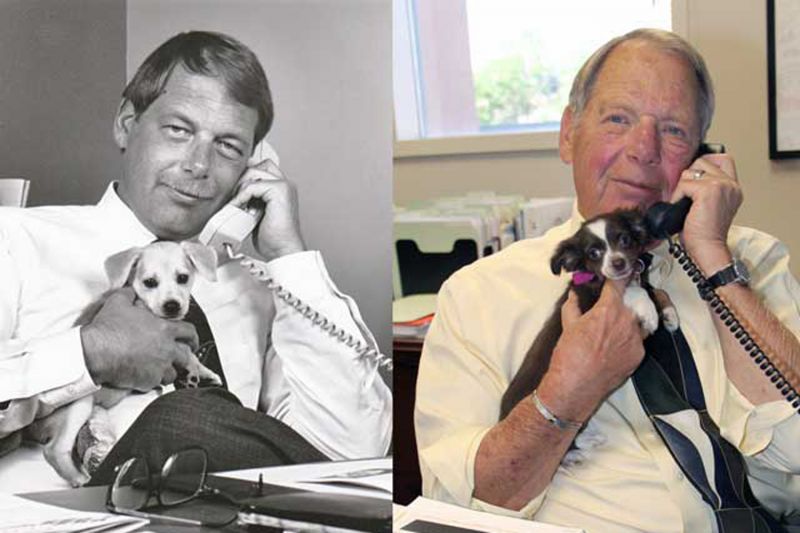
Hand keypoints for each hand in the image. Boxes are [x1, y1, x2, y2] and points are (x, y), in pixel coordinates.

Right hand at [80, 288, 199, 390]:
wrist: (95, 351)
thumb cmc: (108, 327)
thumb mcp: (119, 302)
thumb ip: (130, 295)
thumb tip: (132, 291)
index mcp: (165, 329)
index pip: (190, 333)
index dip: (191, 337)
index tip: (190, 342)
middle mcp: (167, 349)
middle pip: (186, 356)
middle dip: (183, 357)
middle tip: (179, 359)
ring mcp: (160, 366)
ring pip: (174, 373)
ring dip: (168, 371)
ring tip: (159, 369)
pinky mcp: (149, 381)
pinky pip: (158, 384)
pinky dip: (154, 381)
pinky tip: (146, 377)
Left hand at [228, 158, 305, 261]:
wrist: (283, 250)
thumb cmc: (272, 238)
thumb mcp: (257, 214)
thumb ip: (251, 200)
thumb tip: (233, 194)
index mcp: (282, 189)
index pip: (260, 169)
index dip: (245, 179)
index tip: (235, 195)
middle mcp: (285, 184)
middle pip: (256, 166)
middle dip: (241, 180)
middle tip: (234, 199)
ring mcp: (284, 185)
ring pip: (253, 172)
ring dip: (240, 188)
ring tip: (237, 205)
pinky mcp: (279, 190)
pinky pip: (252, 186)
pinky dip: (241, 197)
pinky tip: (239, 208)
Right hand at [539, 280, 644, 421]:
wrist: (576, 386)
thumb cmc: (569, 354)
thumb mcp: (568, 325)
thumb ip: (574, 305)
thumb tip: (575, 294)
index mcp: (609, 309)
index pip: (619, 283)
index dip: (620, 275)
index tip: (624, 270)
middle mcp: (627, 321)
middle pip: (633, 301)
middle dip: (624, 300)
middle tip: (613, 304)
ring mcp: (636, 339)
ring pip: (638, 321)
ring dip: (629, 319)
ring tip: (615, 326)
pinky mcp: (639, 355)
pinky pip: (638, 340)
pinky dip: (629, 338)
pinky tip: (615, 345)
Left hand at [671, 153, 741, 273]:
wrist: (707, 248)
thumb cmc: (704, 233)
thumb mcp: (709, 206)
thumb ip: (705, 189)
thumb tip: (687, 177)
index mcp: (733, 188)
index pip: (722, 159)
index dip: (704, 164)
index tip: (694, 180)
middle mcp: (731, 184)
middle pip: (701, 162)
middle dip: (689, 178)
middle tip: (687, 197)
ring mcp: (721, 185)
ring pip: (690, 172)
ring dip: (682, 189)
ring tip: (685, 205)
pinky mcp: (709, 190)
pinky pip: (683, 184)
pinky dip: (677, 197)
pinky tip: (682, 209)